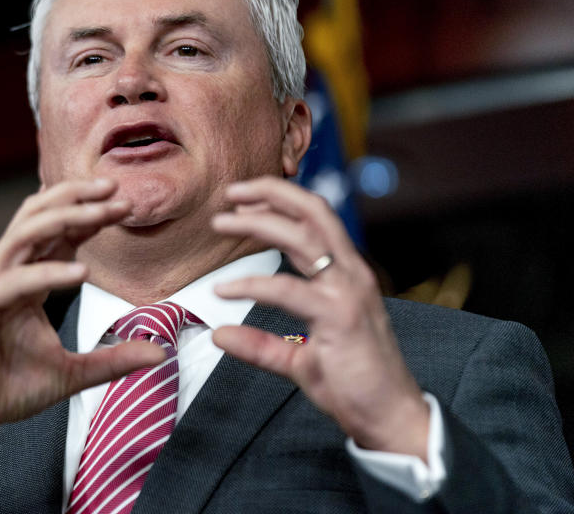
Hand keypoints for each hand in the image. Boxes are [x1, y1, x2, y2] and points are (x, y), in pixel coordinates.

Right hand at [0, 179, 165, 445]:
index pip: (57, 234)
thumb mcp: (72, 373)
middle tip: (116, 188)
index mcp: (25, 280)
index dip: (88, 215)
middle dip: (77, 198)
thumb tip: (159, 354)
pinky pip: (15, 281)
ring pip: (24, 234)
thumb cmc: (7, 389)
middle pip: (38, 217)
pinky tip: (80, 272)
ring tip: (102, 212)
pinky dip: (48, 273)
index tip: (124, 204)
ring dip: (64, 218)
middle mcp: (6, 273)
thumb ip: (113, 359)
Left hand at [210, 176, 429, 458]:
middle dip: (270, 192)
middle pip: (313, 212)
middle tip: (230, 192)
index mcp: (346, 274)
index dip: (281, 201)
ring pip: (302, 237)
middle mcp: (351, 273)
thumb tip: (220, 335)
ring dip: (258, 222)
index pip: (316, 219)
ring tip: (221, 223)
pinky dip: (251, 285)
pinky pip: (288, 290)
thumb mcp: (298, 359)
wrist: (390, 418)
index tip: (243, 201)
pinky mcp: (340, 316)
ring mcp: (348, 292)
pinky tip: (224, 290)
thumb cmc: (352, 384)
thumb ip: (261, 345)